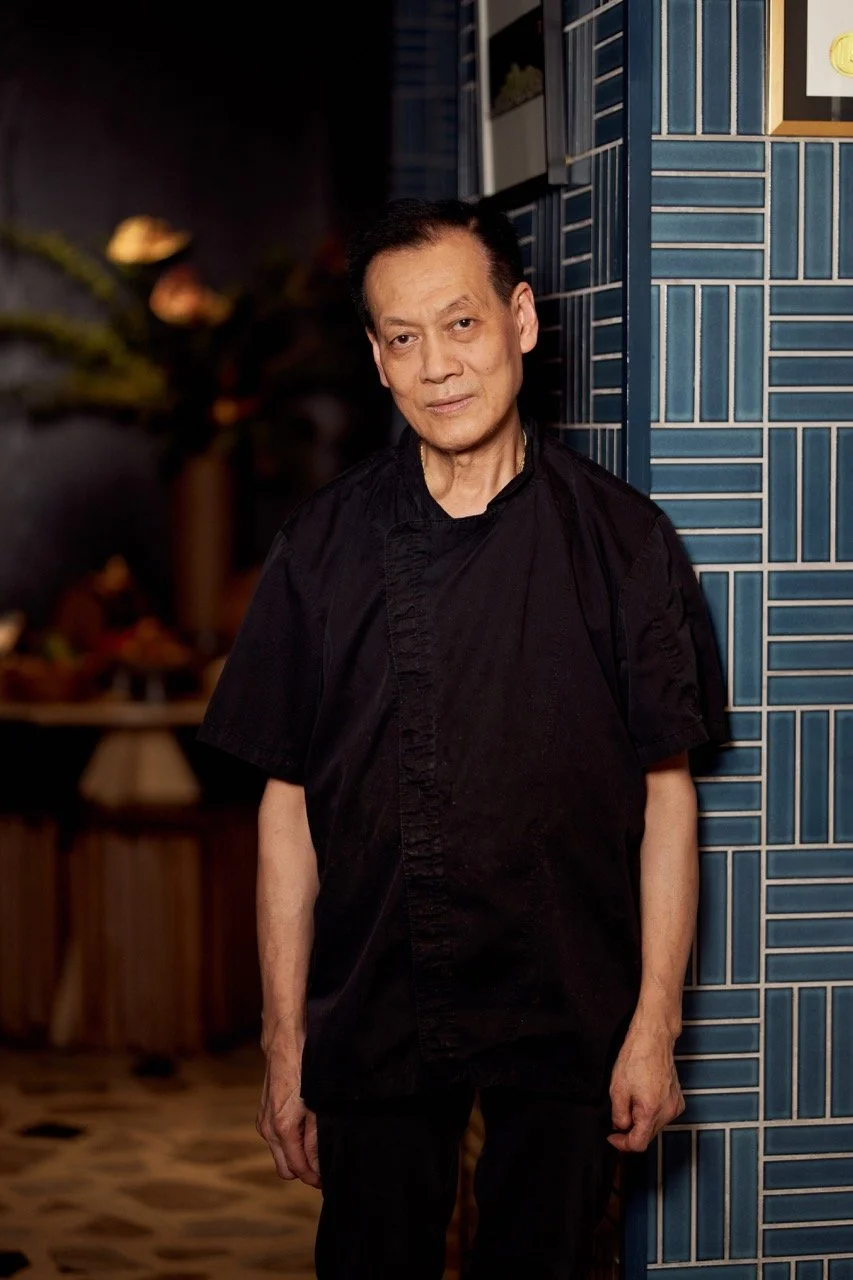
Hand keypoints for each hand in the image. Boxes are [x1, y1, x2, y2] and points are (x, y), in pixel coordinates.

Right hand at [256, 1050, 320, 1187]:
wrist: (285, 1042)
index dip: (314, 1178)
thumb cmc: (305, 1069)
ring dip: (297, 1157)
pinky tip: (305, 1132)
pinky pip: (276, 1140)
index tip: (328, 1178)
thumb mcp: (317, 1106)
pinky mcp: (264, 1114)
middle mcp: (268, 1129)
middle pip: (285, 1169)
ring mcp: (263, 1121)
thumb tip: (318, 1167)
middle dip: (304, 1171)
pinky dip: (289, 1143)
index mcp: (282, 1128)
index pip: (297, 1169)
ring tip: (318, 1147)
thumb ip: (315, 1139)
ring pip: (280, 1155)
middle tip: (324, 1166)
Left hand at [607, 1021, 684, 1152]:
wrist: (652, 1040)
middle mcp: (668, 1112)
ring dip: (641, 1120)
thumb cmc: (636, 1058)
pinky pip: (662, 1115)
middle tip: (620, 1113)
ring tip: (632, 1098)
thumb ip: (618, 1115)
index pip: (638, 1144)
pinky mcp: (678, 1100)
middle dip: (631, 1130)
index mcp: (652, 1111)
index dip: (622, 1144)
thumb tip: (621, 1128)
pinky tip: (644, 1096)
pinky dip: (651, 1112)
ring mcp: (675, 1106)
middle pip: (647, 1136)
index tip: (613, 1137)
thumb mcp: (617, 1089)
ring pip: (655, 1126)